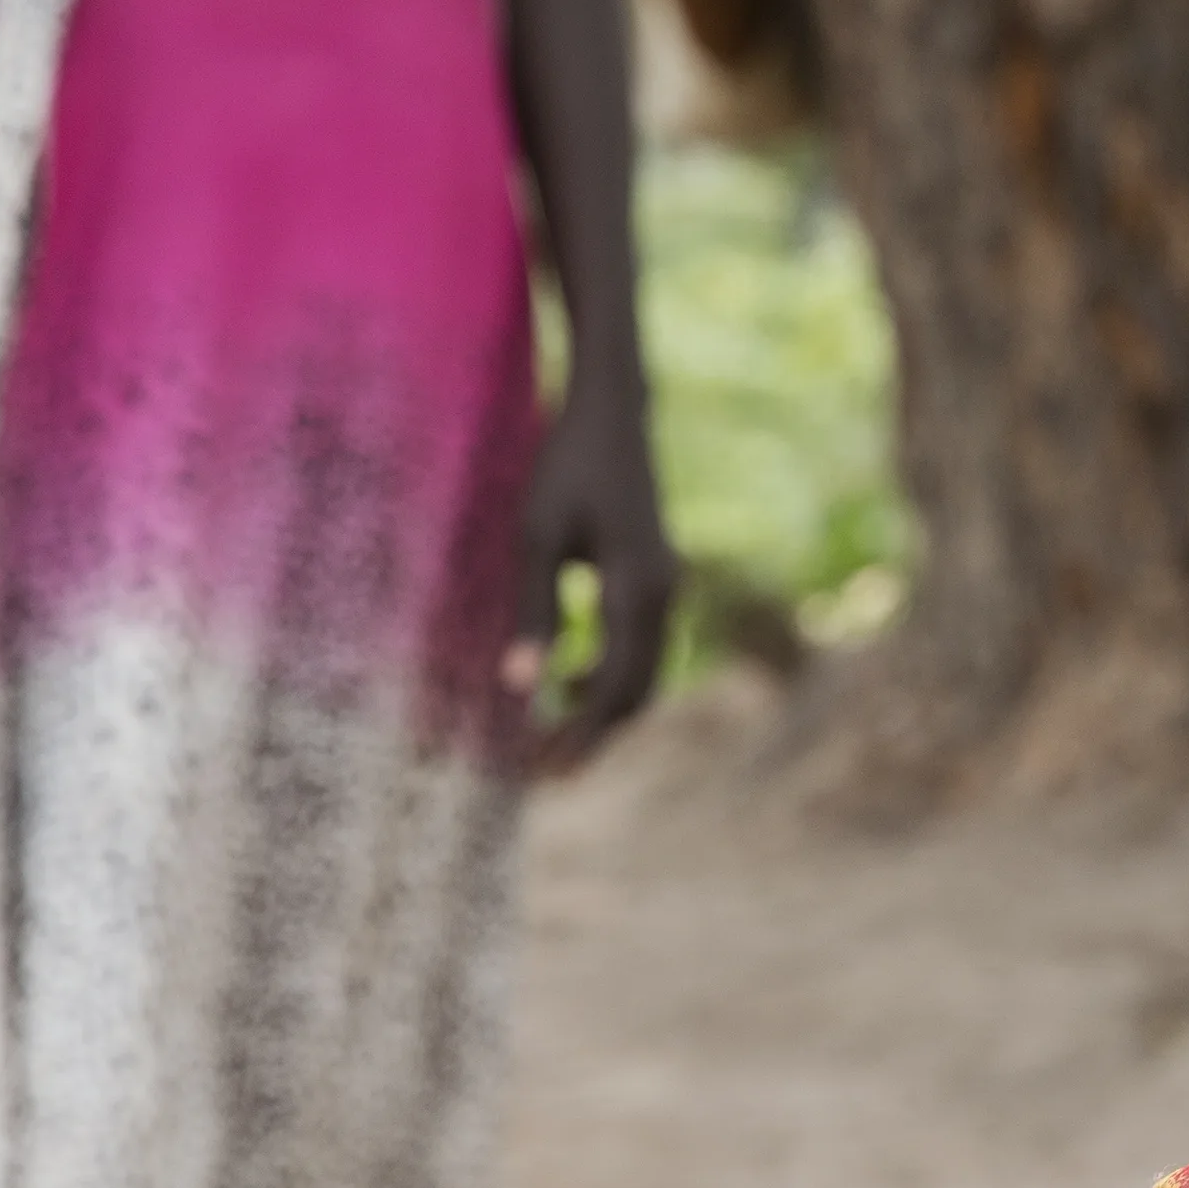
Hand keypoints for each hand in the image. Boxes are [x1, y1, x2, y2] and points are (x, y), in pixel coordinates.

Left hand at [506, 379, 677, 774]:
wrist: (614, 413)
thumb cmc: (566, 467)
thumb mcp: (536, 538)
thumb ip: (535, 613)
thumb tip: (519, 690)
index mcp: (638, 588)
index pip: (613, 685)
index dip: (578, 733)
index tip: (539, 767)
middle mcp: (665, 594)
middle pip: (638, 691)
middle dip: (594, 736)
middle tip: (546, 774)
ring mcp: (668, 586)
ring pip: (646, 672)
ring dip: (603, 710)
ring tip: (554, 737)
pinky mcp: (660, 578)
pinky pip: (644, 646)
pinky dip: (611, 675)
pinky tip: (568, 681)